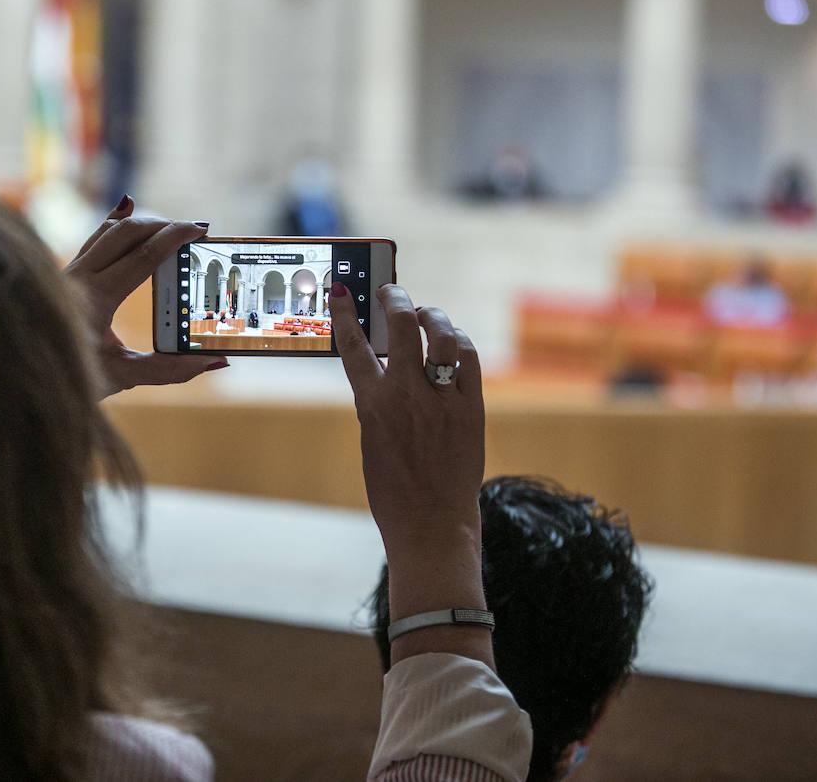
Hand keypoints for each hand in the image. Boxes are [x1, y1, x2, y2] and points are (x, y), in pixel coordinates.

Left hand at [66, 196, 228, 397]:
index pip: (142, 255)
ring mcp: (66, 273)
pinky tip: (128, 219)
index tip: (200, 228)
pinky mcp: (62, 276)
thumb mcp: (122, 377)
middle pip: (125, 233)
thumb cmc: (67, 379)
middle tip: (191, 229)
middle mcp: (77, 277)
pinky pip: (92, 242)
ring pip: (106, 232)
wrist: (17, 379)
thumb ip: (168, 369)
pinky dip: (115, 229)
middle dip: (161, 225)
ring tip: (167, 229)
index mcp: (95, 297)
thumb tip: (212, 361)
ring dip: (139, 225)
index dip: (174, 238)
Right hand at [329, 282, 490, 666]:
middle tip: (391, 293)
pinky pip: (468, 359)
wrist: (432, 525)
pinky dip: (459, 344)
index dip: (346, 314)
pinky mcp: (472, 409)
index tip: (344, 291)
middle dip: (395, 300)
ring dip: (432, 316)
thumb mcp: (372, 441)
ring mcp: (443, 400)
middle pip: (403, 326)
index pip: (353, 346)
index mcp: (372, 405)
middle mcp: (407, 396)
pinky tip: (452, 343)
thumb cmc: (394, 492)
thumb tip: (387, 366)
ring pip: (442, 335)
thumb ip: (378, 402)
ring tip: (425, 313)